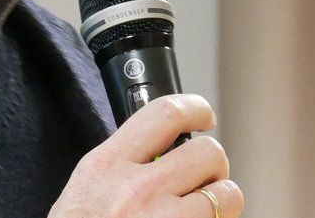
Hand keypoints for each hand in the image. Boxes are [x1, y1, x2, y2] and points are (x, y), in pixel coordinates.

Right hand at [49, 94, 243, 217]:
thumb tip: (160, 144)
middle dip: (212, 163)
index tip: (202, 115)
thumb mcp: (87, 187)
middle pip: (207, 152)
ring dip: (222, 199)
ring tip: (203, 208)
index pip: (164, 114)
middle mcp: (138, 191)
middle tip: (202, 174)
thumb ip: (121, 162)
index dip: (194, 108)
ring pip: (227, 193)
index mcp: (108, 165)